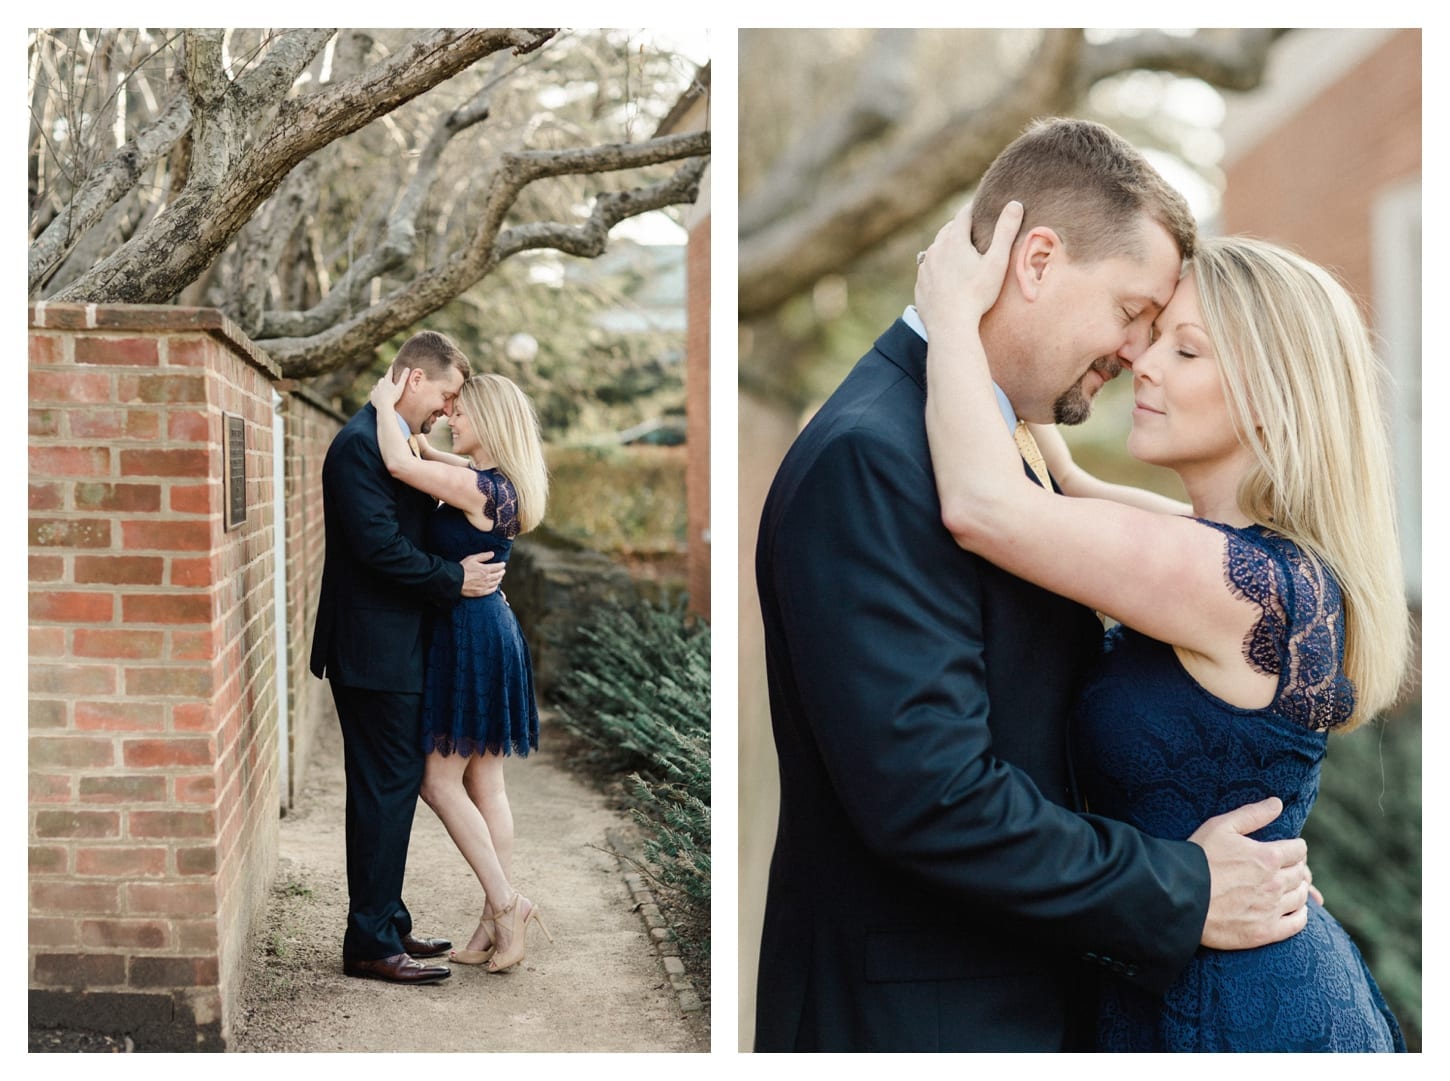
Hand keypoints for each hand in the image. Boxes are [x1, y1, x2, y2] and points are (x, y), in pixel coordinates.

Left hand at [370, 368, 408, 411]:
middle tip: (387, 380)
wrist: (384, 406)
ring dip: (379, 386)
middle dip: (384, 379)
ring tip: (381, 388)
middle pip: (382, 380)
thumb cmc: (393, 397)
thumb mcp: (400, 387)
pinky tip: (377, 395)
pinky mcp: (372, 396)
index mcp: (387, 381)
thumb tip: (407, 368)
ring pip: (377, 386)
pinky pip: (373, 393)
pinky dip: (375, 393)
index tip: (392, 365)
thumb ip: (404, 378)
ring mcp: (375, 390)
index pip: (389, 373)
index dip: (391, 369)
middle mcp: (380, 384)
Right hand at [460, 551, 504, 596]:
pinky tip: (495, 585)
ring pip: (496, 582)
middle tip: (502, 570)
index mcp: (486, 569)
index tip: (503, 563)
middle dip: (502, 571)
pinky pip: (492, 590)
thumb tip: (492, 553)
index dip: (502, 565)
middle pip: (499, 575)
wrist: (455, 581)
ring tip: (500, 576)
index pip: (498, 567)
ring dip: (499, 579)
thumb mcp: (472, 558)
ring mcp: (485, 586)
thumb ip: (483, 556)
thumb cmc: (463, 568)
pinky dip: (495, 587)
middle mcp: (487, 578)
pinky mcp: (481, 592)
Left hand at [915, 200, 1021, 332]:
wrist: (950, 325)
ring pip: (936, 249)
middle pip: (948, 230)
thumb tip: (1015, 204)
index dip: (974, 208)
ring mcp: (925, 267)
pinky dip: (938, 266)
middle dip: (960, 227)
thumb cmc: (977, 294)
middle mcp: (935, 249)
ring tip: (959, 250)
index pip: (964, 215)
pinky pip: (929, 269)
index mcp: (954, 240)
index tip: (981, 206)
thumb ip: (1005, 231)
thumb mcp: (997, 262)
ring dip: (947, 246)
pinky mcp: (920, 285)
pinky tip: (945, 274)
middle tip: (972, 227)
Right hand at [1190, 797, 1310, 949]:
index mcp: (1267, 857)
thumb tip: (1277, 803)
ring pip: (1300, 897)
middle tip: (1287, 867)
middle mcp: (1275, 883)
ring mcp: (1271, 909)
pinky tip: (1296, 910)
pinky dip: (1301, 915)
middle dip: (1297, 867)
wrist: (1179, 897)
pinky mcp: (1265, 931)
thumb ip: (1252, 814)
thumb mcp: (1220, 826)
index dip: (1295, 847)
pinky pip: (1296, 924)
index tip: (1289, 849)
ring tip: (1289, 886)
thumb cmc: (1198, 857)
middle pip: (1301, 873)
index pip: (1298, 850)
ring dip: (1299, 889)